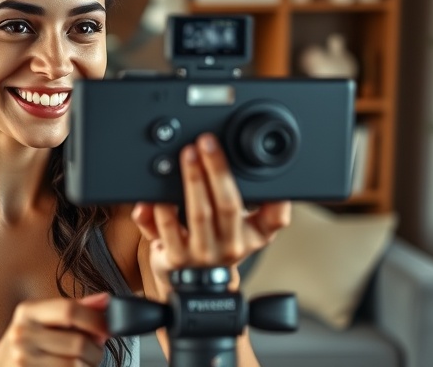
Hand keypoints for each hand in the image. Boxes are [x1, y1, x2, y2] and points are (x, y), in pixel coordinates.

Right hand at [0, 293, 110, 366]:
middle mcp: (22, 335)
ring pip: (78, 365)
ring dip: (88, 365)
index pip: (69, 310)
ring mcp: (23, 361)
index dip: (96, 319)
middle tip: (94, 350)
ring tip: (80, 361)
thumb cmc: (28, 341)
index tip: (108, 327)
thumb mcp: (44, 318)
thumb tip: (106, 300)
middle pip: (79, 343)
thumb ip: (75, 309)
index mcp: (28, 312)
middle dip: (96, 349)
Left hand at [132, 132, 290, 296]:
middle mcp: (231, 246)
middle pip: (227, 205)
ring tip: (187, 157)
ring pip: (198, 214)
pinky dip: (158, 210)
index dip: (277, 199)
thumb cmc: (218, 246)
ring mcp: (202, 253)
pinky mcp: (175, 258)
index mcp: (254, 236)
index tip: (264, 168)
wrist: (194, 288)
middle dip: (217, 170)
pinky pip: (165, 229)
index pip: (274, 218)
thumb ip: (263, 206)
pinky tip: (154, 194)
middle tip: (207, 143)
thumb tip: (277, 188)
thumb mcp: (249, 230)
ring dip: (192, 182)